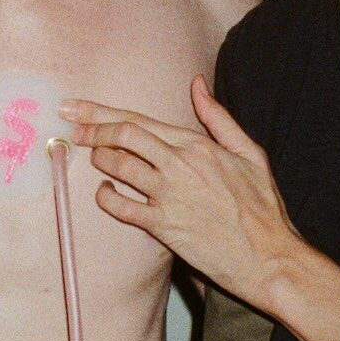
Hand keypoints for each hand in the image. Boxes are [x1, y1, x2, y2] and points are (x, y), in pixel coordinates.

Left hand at [63, 75, 304, 312]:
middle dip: (90, 129)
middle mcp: (180, 165)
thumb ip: (219, 118)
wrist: (268, 256)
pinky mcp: (164, 226)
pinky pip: (121, 207)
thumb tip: (198, 85)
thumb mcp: (249, 152)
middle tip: (71, 128)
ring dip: (99, 159)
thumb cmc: (261, 206)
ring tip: (93, 158)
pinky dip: (105, 197)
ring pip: (119, 166)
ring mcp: (170, 195)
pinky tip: (104, 192)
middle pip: (123, 136)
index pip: (139, 120)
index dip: (101, 112)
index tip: (76, 107)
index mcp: (197, 145)